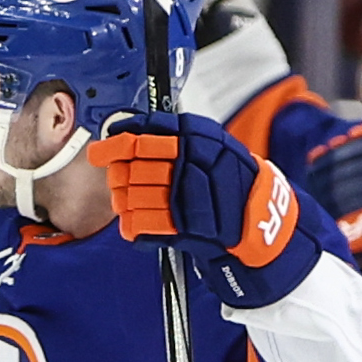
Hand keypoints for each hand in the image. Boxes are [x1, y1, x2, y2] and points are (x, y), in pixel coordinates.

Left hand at [87, 111, 301, 265]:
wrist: (260, 216)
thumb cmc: (229, 178)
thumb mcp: (210, 142)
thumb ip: (171, 134)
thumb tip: (122, 132)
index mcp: (199, 138)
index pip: (144, 136)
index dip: (116, 144)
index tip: (101, 151)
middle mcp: (194, 164)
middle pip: (133, 168)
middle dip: (120, 176)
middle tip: (119, 180)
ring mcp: (189, 198)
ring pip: (133, 196)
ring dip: (125, 201)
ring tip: (130, 202)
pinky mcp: (185, 229)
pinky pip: (141, 225)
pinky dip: (133, 225)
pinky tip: (136, 223)